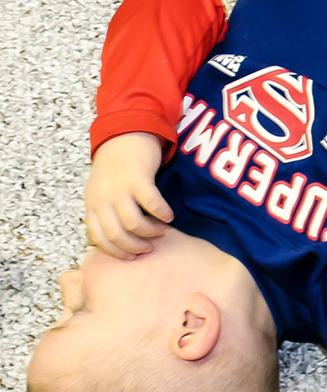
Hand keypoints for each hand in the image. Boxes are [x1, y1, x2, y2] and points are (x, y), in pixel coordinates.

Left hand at [85, 132, 172, 258]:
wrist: (125, 135)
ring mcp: (119, 188)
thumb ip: (106, 212)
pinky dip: (163, 214)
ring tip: (161, 230)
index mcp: (92, 204)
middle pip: (115, 235)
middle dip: (135, 247)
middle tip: (149, 247)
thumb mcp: (103, 191)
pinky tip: (168, 215)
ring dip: (150, 232)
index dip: (116, 252)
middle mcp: (102, 198)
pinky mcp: (138, 179)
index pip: (98, 239)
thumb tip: (119, 239)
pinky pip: (152, 204)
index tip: (132, 256)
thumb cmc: (117, 167)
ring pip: (133, 223)